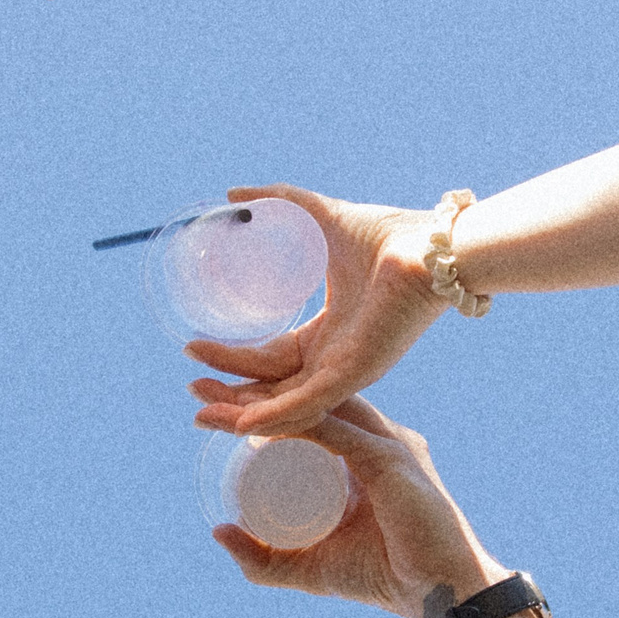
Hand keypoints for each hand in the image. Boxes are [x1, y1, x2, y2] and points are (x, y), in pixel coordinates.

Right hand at [187, 186, 444, 435]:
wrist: (429, 247)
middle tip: (189, 388)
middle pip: (270, 388)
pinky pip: (309, 405)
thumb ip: (277, 202)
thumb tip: (232, 194)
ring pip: (283, 406)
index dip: (231, 360)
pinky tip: (242, 423)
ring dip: (240, 413)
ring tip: (199, 410)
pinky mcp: (355, 374)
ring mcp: (345, 371)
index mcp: (329, 332)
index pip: (271, 358)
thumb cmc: (387, 233)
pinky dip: (275, 417)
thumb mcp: (318, 218)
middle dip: (227, 394)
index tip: (192, 349)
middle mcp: (336, 359)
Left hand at [213, 400, 503, 617]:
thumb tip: (218, 530)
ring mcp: (387, 442)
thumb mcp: (308, 567)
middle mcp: (376, 436)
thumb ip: (265, 559)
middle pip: (305, 402)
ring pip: (314, 409)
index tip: (206, 401)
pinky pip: (337, 432)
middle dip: (249, 391)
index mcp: (362, 448)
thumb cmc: (380, 577)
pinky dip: (294, 423)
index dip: (256, 403)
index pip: (303, 412)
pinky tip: (255, 420)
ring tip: (214, 398)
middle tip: (198, 388)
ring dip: (262, 401)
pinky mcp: (392, 459)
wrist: (438, 598)